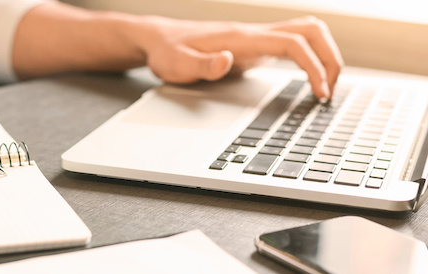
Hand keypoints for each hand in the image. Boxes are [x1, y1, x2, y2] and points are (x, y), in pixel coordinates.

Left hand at [126, 16, 343, 98]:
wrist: (158, 40)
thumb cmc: (167, 52)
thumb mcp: (178, 64)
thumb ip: (203, 65)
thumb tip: (227, 61)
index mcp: (241, 38)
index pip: (292, 43)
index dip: (313, 66)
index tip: (320, 92)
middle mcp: (254, 33)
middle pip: (311, 31)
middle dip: (330, 59)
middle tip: (329, 91)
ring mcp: (257, 38)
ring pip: (307, 33)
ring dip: (324, 55)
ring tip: (325, 86)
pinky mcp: (255, 46)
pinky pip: (295, 45)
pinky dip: (310, 59)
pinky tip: (308, 81)